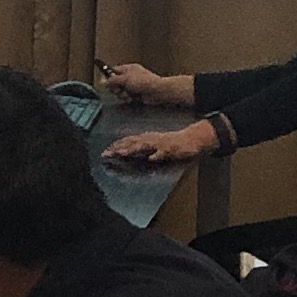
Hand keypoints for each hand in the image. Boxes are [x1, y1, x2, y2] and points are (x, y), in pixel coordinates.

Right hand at [95, 61, 191, 109]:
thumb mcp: (125, 79)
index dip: (108, 77)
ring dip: (122, 94)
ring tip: (127, 94)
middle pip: (115, 82)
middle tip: (119, 89)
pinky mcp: (135, 94)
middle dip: (116, 88)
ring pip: (120, 91)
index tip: (106, 83)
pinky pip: (126, 97)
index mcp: (128, 69)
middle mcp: (130, 76)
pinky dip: (127, 98)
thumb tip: (103, 81)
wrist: (157, 91)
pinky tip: (131, 98)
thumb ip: (113, 80)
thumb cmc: (145, 82)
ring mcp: (132, 85)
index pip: (113, 71)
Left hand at [106, 122, 221, 167]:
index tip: (105, 150)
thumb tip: (125, 149)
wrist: (191, 139)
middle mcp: (151, 139)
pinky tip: (151, 158)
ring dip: (133, 149)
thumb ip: (140, 146)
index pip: (128, 140)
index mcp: (146, 138)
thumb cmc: (172, 143)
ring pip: (144, 146)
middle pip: (132, 143)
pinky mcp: (171, 149)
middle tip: (106, 153)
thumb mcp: (153, 143)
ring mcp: (160, 144)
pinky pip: (163, 152)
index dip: (116, 145)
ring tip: (122, 153)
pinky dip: (157, 155)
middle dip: (119, 147)